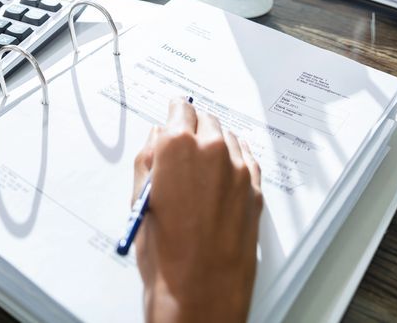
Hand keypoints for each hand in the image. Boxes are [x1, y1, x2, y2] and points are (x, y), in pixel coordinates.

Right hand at [133, 97, 262, 322]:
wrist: (201, 288)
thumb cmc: (166, 252)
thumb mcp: (141, 199)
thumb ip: (148, 159)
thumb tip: (156, 139)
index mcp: (178, 146)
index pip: (179, 109)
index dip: (174, 110)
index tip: (173, 110)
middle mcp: (212, 150)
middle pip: (206, 120)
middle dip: (194, 124)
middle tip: (184, 136)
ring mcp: (238, 169)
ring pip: (228, 138)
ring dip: (215, 140)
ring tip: (203, 157)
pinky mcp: (255, 189)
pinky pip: (247, 159)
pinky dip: (236, 157)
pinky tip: (226, 167)